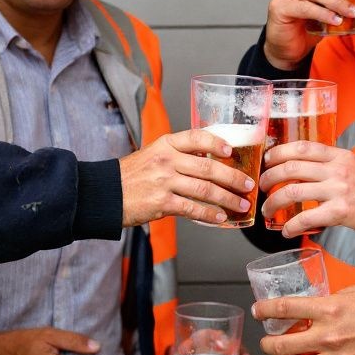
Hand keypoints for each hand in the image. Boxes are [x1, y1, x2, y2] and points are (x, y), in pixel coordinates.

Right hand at [119, 129, 253, 226]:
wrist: (105, 193)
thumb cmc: (131, 175)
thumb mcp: (153, 154)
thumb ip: (178, 155)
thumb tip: (209, 160)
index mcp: (165, 144)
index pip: (197, 137)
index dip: (217, 142)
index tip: (232, 149)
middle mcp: (166, 160)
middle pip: (208, 167)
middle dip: (233, 177)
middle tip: (248, 184)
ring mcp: (164, 181)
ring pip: (205, 189)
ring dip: (228, 198)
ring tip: (242, 204)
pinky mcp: (161, 203)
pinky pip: (192, 208)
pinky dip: (210, 214)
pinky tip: (221, 218)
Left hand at [258, 141, 354, 236]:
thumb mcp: (349, 165)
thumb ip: (326, 161)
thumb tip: (293, 162)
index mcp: (339, 155)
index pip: (303, 147)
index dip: (280, 152)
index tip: (267, 160)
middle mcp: (338, 170)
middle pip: (292, 168)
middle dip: (270, 177)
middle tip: (262, 186)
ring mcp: (338, 190)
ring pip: (293, 192)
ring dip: (274, 202)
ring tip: (268, 209)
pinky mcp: (339, 212)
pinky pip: (306, 218)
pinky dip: (291, 226)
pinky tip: (286, 230)